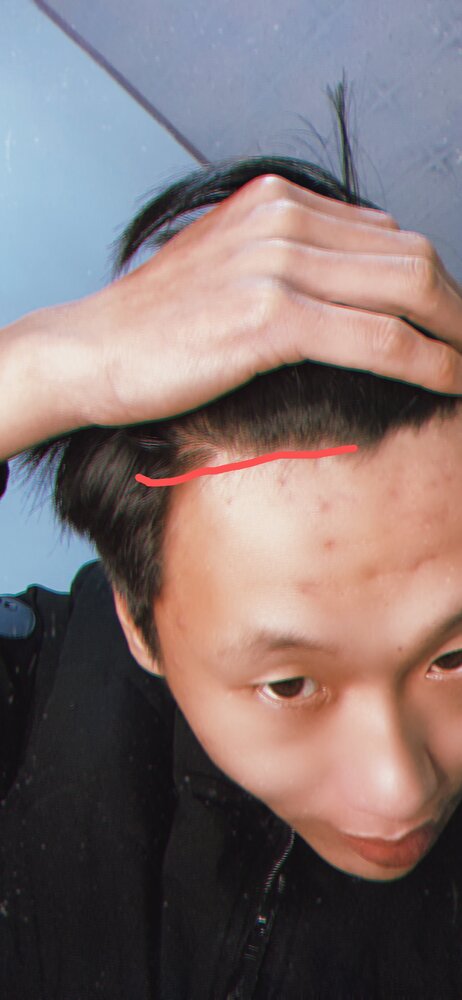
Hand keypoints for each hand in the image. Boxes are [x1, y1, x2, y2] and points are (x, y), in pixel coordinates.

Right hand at [78, 173, 461, 427]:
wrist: (93, 350)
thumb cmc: (157, 324)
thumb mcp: (228, 266)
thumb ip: (290, 257)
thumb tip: (360, 269)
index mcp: (278, 201)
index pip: (388, 234)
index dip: (432, 282)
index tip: (448, 322)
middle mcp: (283, 218)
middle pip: (410, 255)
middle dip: (454, 307)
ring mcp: (277, 263)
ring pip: (406, 290)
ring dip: (454, 334)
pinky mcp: (270, 316)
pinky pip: (378, 339)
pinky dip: (426, 362)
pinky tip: (448, 382)